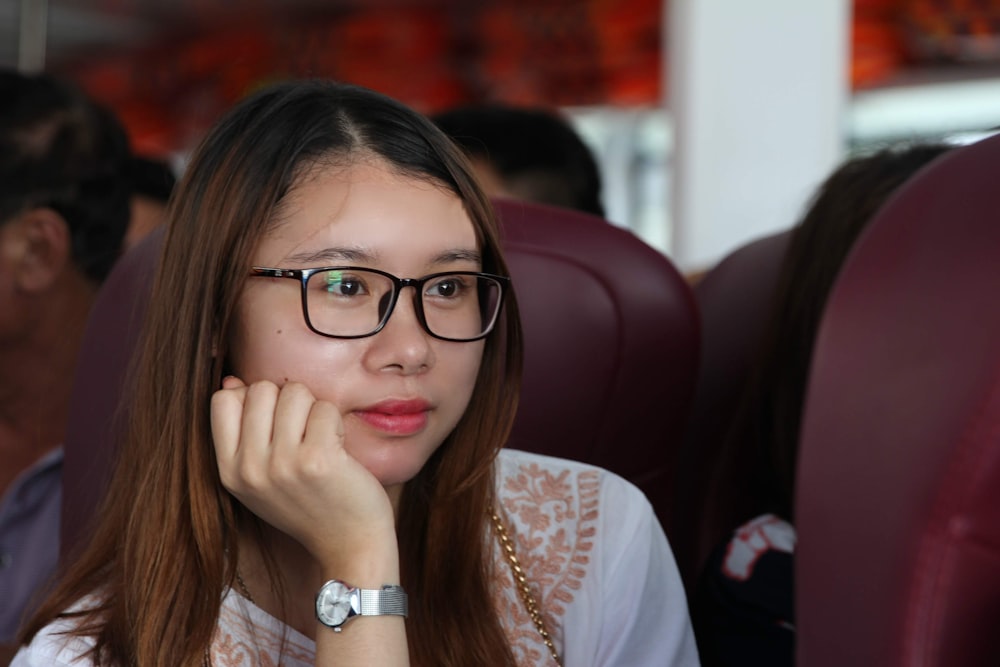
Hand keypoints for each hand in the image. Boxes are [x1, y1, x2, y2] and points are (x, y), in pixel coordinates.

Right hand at [210, 377, 396, 567]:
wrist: (349, 544)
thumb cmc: (309, 503)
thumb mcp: (261, 478)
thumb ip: (242, 433)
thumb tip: (232, 380)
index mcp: (228, 471)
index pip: (222, 400)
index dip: (252, 399)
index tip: (275, 423)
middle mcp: (249, 469)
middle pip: (261, 389)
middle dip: (288, 401)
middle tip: (303, 432)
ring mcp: (282, 465)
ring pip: (295, 392)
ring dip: (314, 409)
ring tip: (320, 440)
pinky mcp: (317, 460)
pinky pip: (325, 408)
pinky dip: (336, 421)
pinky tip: (338, 449)